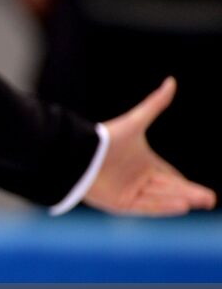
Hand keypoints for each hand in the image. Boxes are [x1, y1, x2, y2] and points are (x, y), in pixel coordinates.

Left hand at [83, 77, 216, 215]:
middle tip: (210, 200)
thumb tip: (171, 81)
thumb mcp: (136, 122)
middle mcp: (137, 179)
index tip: (206, 193)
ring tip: (199, 201)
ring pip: (160, 198)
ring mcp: (129, 192)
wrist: (79, 154)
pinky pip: (146, 207)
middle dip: (190, 194)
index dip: (187, 184)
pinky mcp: (119, 204)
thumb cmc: (107, 138)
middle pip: (169, 189)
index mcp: (143, 163)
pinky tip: (182, 207)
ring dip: (179, 200)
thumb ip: (155, 104)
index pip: (170, 176)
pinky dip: (163, 208)